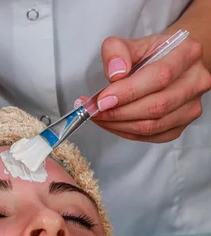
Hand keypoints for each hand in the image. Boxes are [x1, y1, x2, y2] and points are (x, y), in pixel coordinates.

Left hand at [76, 32, 210, 142]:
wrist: (170, 63)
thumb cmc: (151, 54)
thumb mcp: (132, 43)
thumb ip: (117, 51)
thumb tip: (115, 73)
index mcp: (187, 53)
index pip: (160, 77)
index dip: (128, 91)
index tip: (102, 99)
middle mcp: (196, 81)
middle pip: (157, 106)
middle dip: (119, 112)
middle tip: (94, 111)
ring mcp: (192, 106)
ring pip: (153, 125)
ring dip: (119, 125)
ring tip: (98, 116)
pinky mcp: (182, 124)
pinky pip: (153, 136)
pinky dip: (127, 132)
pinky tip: (111, 123)